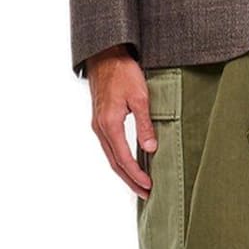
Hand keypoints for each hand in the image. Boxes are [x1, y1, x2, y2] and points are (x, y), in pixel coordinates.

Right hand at [87, 45, 155, 197]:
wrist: (105, 55)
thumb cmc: (123, 72)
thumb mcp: (140, 97)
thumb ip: (144, 125)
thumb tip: (150, 149)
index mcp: (109, 124)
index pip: (123, 159)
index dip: (136, 175)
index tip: (149, 186)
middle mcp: (100, 128)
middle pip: (114, 163)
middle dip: (130, 180)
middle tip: (146, 194)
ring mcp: (98, 125)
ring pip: (110, 156)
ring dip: (124, 172)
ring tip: (139, 184)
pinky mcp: (101, 120)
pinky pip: (109, 146)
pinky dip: (119, 159)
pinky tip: (129, 162)